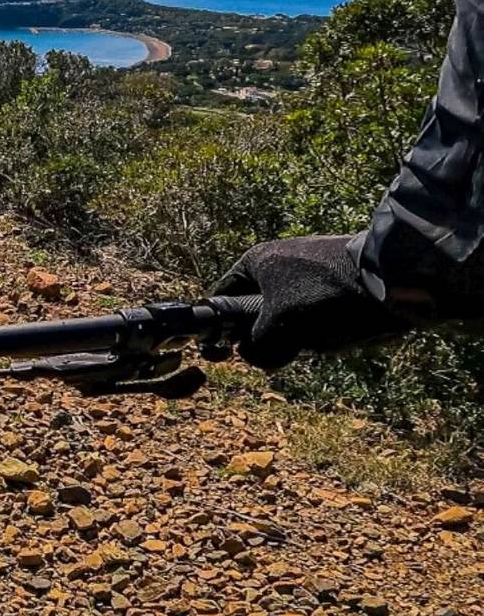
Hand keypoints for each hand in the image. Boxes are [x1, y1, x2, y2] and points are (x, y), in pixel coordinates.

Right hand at [211, 235, 410, 369]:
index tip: (229, 350)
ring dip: (300, 335)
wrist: (393, 277)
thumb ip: (256, 345)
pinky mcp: (335, 281)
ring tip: (322, 334)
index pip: (222, 298)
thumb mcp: (280, 326)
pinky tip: (341, 329)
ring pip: (288, 319)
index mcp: (256, 261)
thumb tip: (251, 354)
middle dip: (271, 335)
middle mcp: (277, 262)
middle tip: (286, 346)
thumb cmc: (325, 294)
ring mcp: (308, 271)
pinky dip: (324, 327)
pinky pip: (316, 314)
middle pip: (256, 313)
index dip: (223, 327)